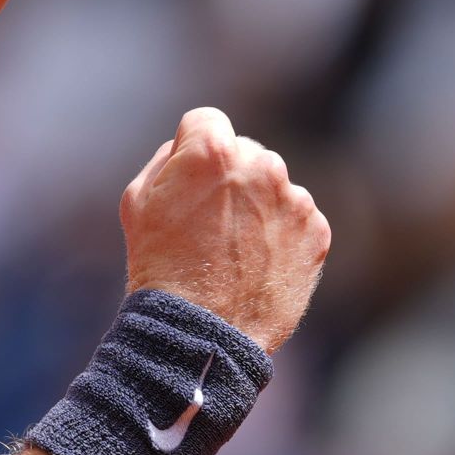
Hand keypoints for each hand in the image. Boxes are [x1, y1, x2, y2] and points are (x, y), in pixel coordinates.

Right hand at [119, 107, 331, 351]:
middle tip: (210, 225)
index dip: (192, 149)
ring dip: (258, 208)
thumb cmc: (159, 266)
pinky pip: (296, 219)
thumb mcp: (137, 202)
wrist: (201, 332)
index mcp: (214, 151)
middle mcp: (261, 165)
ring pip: (273, 188)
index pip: (207, 121)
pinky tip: (257, 265)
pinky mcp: (317, 231)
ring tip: (234, 252)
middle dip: (230, 179)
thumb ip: (168, 159)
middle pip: (245, 153)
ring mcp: (294, 199)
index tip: (189, 180)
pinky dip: (281, 236)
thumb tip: (190, 147)